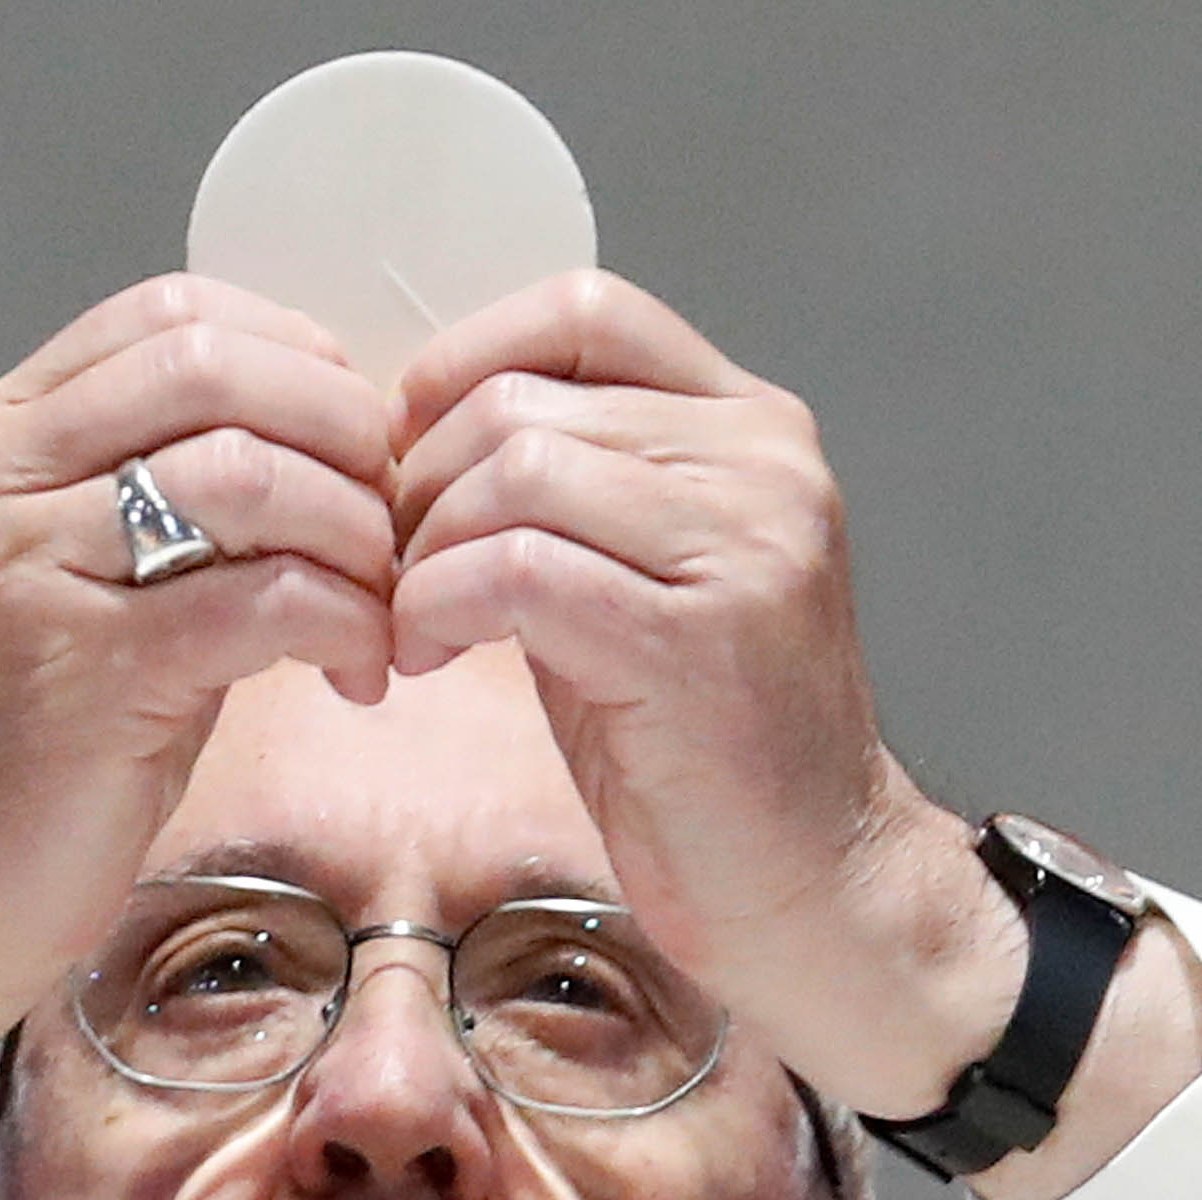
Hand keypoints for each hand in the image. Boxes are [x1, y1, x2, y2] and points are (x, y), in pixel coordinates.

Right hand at [0, 277, 396, 1173]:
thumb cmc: (58, 737)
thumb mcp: (111, 577)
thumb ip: (186, 487)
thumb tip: (343, 435)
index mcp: (9, 428)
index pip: (180, 314)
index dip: (302, 358)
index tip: (365, 445)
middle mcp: (4, 473)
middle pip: (219, 369)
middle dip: (344, 438)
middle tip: (399, 525)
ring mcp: (31, 564)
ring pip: (246, 475)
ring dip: (354, 537)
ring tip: (384, 610)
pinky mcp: (84, 668)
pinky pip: (256, 600)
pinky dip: (339, 623)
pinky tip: (358, 672)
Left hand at [389, 273, 1018, 1112]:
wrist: (814, 886)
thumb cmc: (709, 757)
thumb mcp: (640, 588)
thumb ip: (570, 501)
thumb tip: (421, 446)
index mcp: (754, 431)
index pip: (586, 312)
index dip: (465, 363)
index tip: (405, 454)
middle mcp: (762, 466)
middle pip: (525, 398)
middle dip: (419, 483)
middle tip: (387, 573)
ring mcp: (741, 547)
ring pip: (515, 472)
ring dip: (422, 551)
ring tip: (408, 626)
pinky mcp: (694, 640)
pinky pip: (515, 571)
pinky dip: (439, 606)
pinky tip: (425, 657)